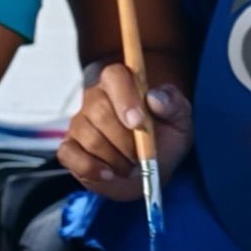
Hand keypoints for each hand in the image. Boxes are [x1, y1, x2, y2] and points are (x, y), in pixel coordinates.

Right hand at [57, 63, 192, 202]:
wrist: (151, 167)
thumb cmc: (165, 137)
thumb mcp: (180, 120)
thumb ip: (174, 104)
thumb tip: (154, 98)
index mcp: (123, 84)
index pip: (114, 75)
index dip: (124, 98)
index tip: (138, 123)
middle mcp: (96, 98)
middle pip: (99, 109)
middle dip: (123, 139)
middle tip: (140, 157)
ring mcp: (80, 123)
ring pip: (88, 136)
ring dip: (114, 158)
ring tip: (130, 167)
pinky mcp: (70, 147)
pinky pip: (69, 154)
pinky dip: (90, 167)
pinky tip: (108, 174)